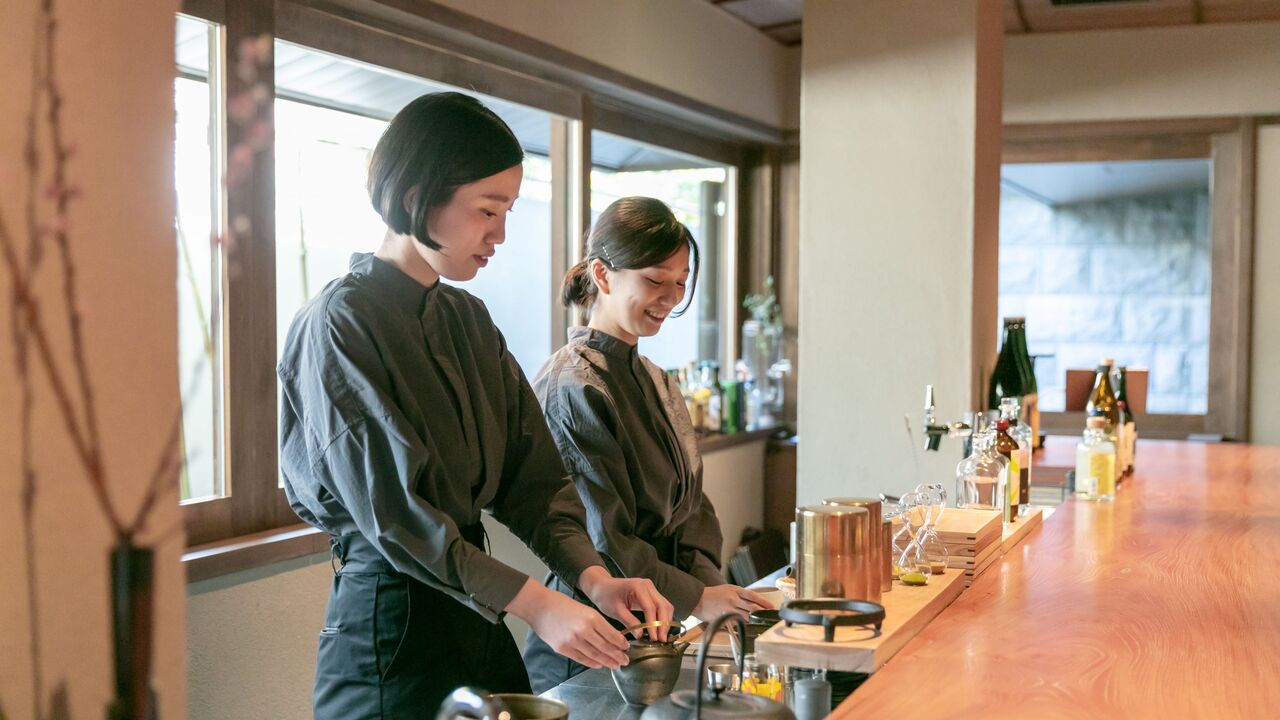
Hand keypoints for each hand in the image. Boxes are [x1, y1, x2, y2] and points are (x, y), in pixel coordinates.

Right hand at [506, 579, 628, 668]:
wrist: (540, 606)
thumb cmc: (562, 605)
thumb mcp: (584, 609)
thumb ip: (597, 623)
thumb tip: (611, 637)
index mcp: (592, 617)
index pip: (612, 635)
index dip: (621, 643)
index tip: (626, 648)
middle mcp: (584, 630)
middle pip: (605, 647)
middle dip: (617, 655)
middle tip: (625, 660)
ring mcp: (573, 641)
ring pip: (595, 655)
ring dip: (607, 661)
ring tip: (615, 665)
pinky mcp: (563, 648)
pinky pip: (581, 659)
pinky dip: (592, 663)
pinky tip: (599, 665)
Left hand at [579, 566, 674, 641]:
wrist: (602, 587)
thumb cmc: (606, 596)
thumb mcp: (615, 611)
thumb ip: (629, 622)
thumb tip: (640, 635)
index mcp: (638, 587)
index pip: (650, 607)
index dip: (653, 624)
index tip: (653, 638)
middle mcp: (647, 585)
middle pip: (663, 605)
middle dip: (664, 624)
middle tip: (661, 640)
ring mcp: (651, 588)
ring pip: (665, 605)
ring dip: (665, 621)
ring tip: (662, 637)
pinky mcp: (651, 593)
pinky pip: (661, 605)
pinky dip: (662, 617)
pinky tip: (659, 629)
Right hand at [692, 584, 772, 623]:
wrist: (698, 600)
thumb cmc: (712, 594)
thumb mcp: (727, 589)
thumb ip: (739, 595)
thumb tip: (751, 602)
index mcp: (735, 590)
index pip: (753, 596)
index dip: (763, 602)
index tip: (771, 606)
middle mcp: (733, 599)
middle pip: (752, 607)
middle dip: (762, 612)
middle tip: (770, 615)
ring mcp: (729, 609)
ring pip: (746, 616)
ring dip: (754, 619)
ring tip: (761, 621)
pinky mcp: (724, 618)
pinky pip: (737, 622)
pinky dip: (743, 623)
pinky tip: (747, 626)